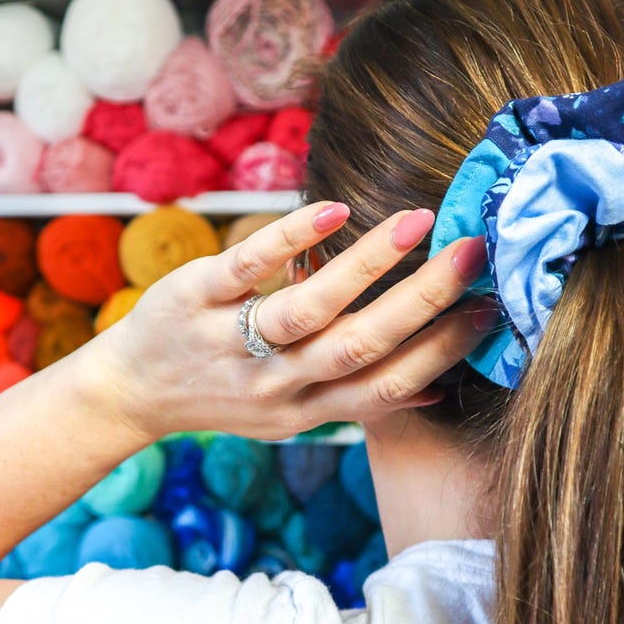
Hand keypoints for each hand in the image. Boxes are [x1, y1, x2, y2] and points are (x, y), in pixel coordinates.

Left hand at [98, 201, 493, 441]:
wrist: (132, 393)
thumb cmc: (226, 394)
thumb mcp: (291, 415)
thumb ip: (355, 399)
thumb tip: (437, 389)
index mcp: (305, 411)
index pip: (384, 389)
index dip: (441, 354)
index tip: (491, 311)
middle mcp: (273, 386)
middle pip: (357, 350)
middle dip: (422, 305)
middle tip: (474, 255)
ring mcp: (230, 344)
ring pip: (308, 311)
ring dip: (368, 266)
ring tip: (419, 221)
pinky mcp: (192, 301)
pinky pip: (245, 269)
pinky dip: (290, 238)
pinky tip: (336, 207)